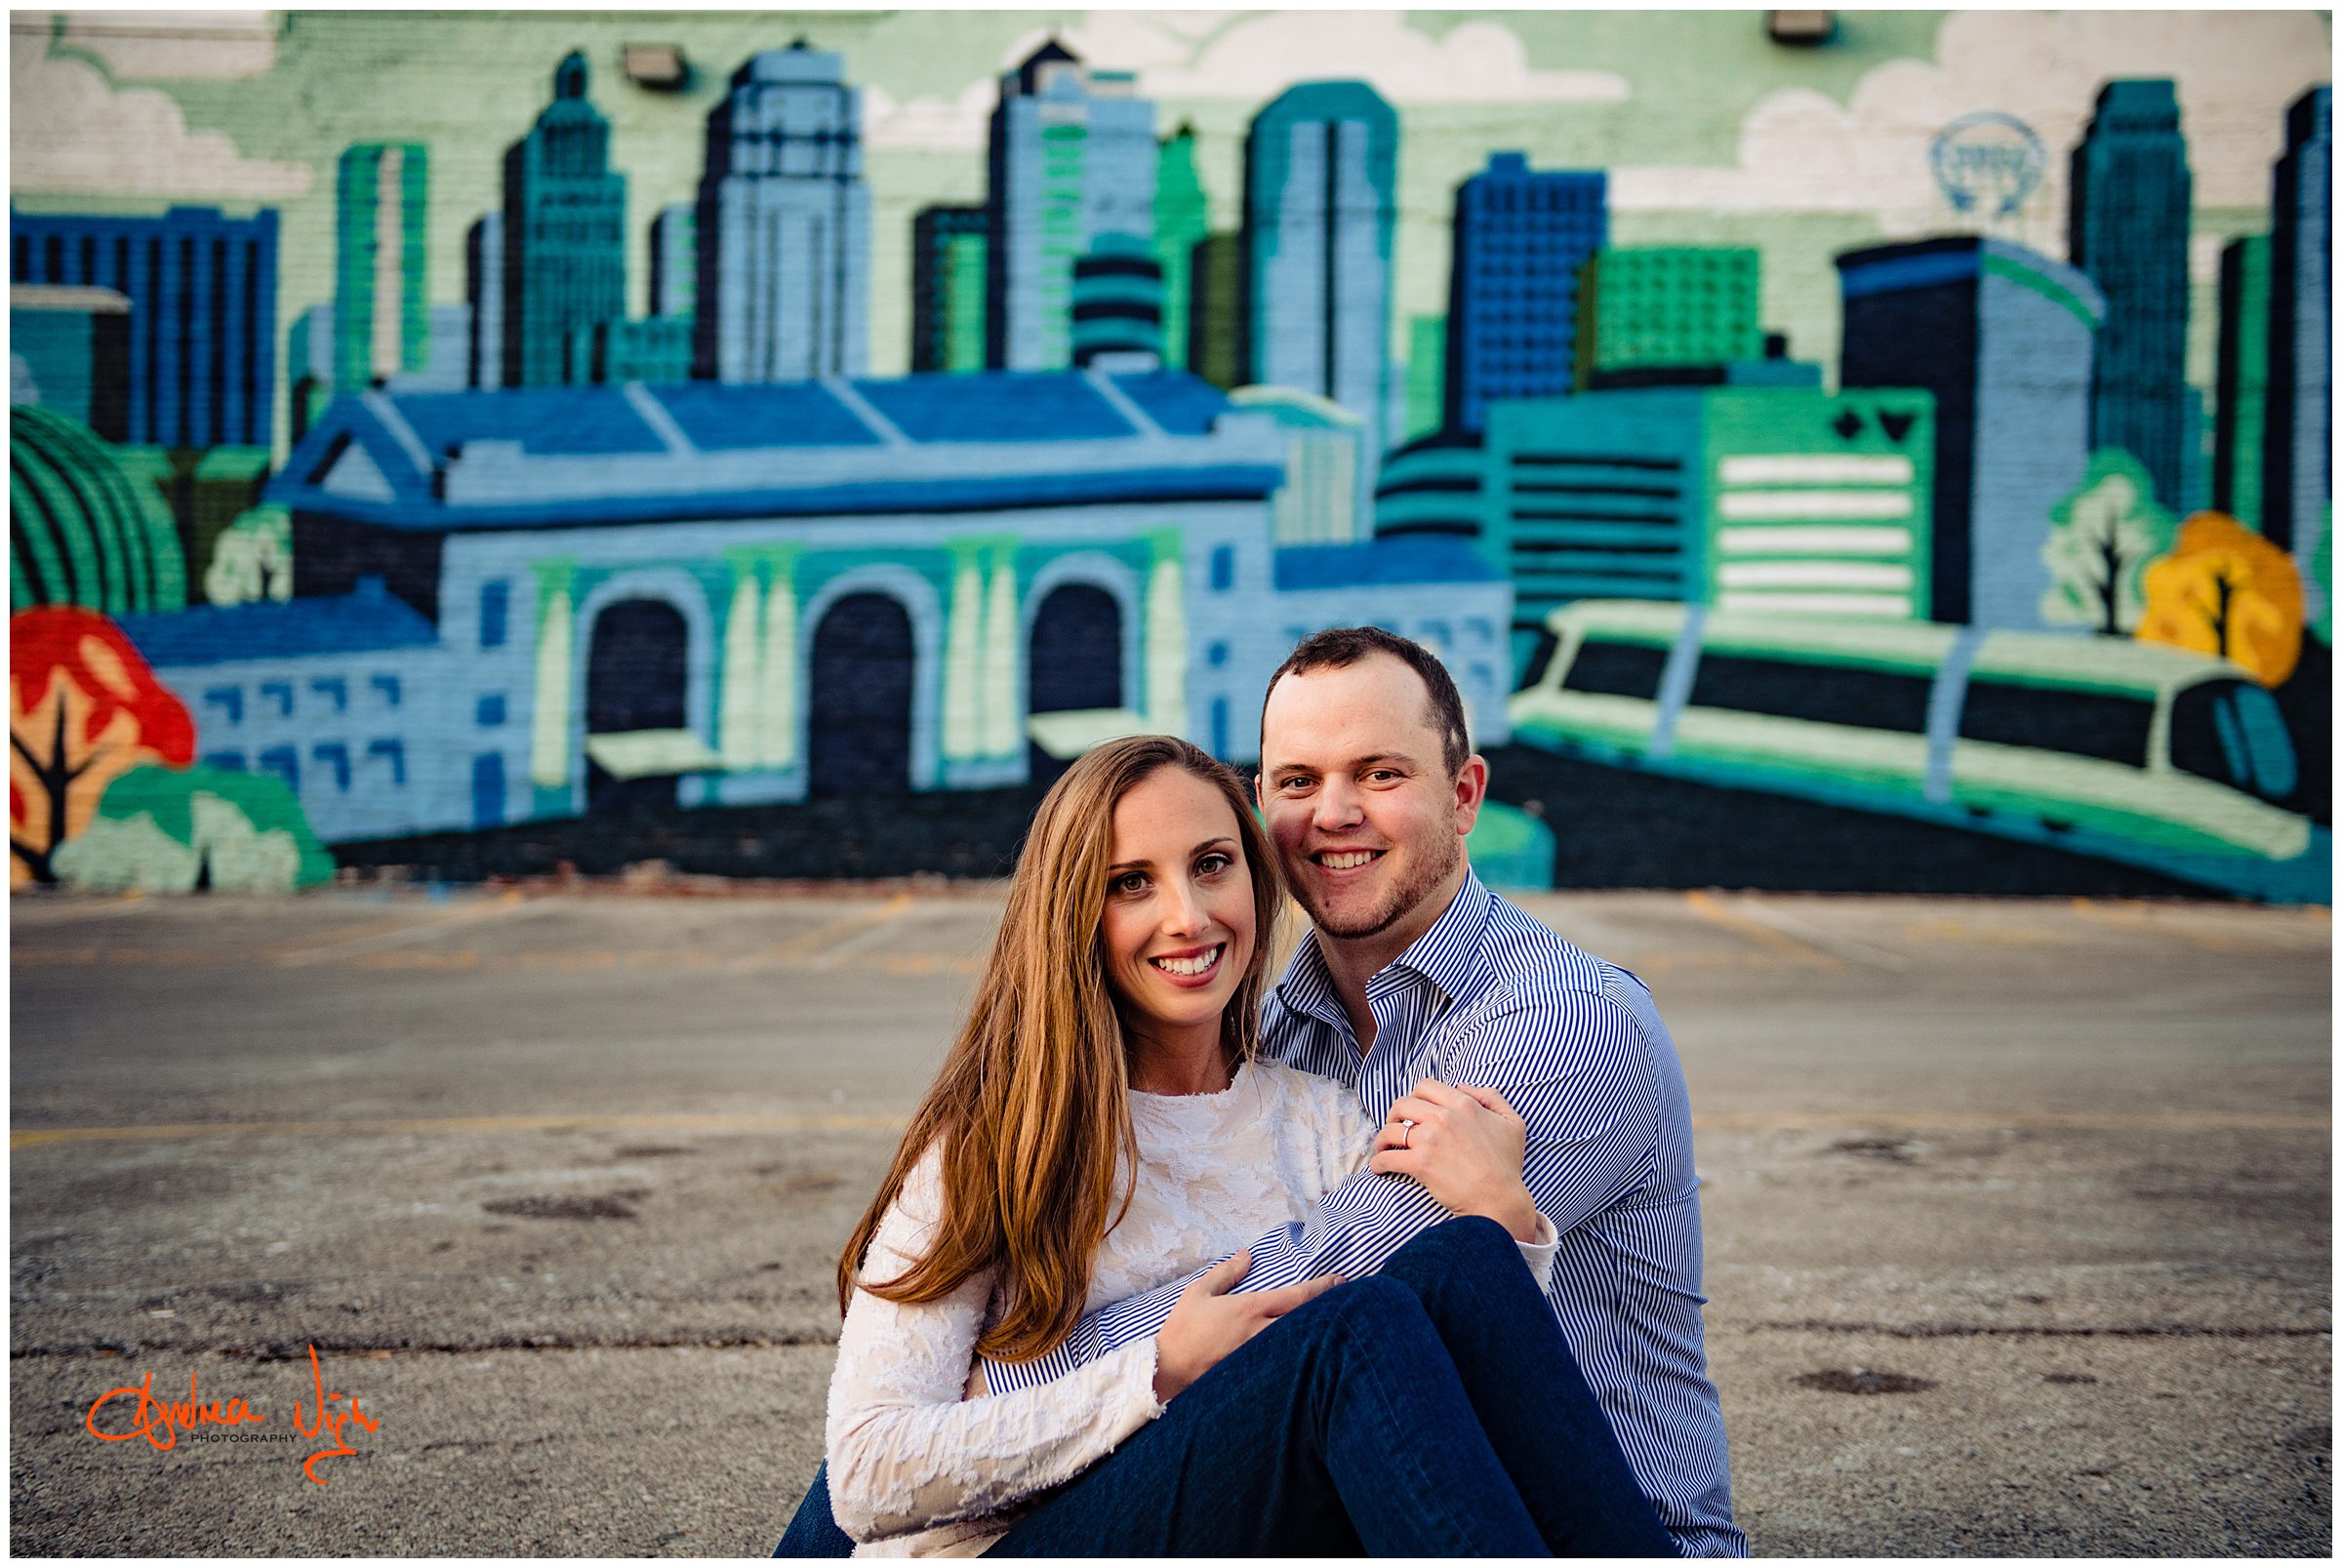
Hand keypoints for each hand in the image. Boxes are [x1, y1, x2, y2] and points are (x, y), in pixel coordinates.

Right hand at [1152, 1249, 1342, 1402]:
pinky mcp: (1258, 1375)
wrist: (1168, 1372)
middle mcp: (1261, 1333)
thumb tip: (1247, 1255)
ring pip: (1301, 1343)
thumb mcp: (1199, 1293)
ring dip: (1320, 1333)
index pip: (1296, 1296)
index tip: (1340, 1281)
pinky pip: (1288, 1362)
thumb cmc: (1182, 1330)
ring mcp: (1262, 1357)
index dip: (1322, 1288)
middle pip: (1307, 1321)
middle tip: (1351, 1301)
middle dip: (1331, 1310)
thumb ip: (1226, 1272)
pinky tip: (1313, 1352)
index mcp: (1249, 1309)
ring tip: (1338, 1324)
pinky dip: (1303, 1354)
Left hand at [1369, 1080, 1540, 1241]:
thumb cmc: (1506, 1165)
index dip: (1415, 1097)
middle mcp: (1444, 1117)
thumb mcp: (1512, 1122)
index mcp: (1463, 1104)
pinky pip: (1388, 1157)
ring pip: (1390, 1130)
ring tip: (1383, 1148)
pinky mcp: (1420, 1164)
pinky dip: (1378, 1162)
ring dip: (1382, 1139)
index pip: (1425, 1087)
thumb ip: (1491, 1096)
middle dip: (1394, 1115)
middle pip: (1402, 1104)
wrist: (1500, 1200)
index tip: (1413, 1111)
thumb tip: (1463, 1086)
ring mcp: (1430, 1140)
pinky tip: (1379, 1167)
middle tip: (1395, 1127)